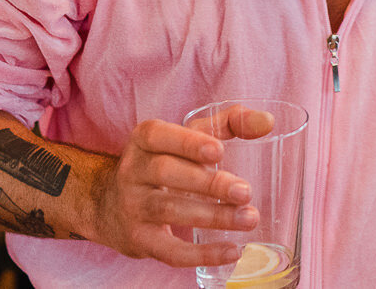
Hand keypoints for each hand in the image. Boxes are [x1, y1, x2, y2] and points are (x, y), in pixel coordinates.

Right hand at [92, 108, 270, 267]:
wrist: (109, 206)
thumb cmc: (162, 162)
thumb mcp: (185, 138)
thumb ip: (225, 124)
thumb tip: (266, 121)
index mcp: (144, 140)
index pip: (160, 136)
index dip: (187, 143)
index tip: (218, 151)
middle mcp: (132, 171)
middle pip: (167, 173)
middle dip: (209, 183)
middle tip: (245, 191)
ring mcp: (132, 207)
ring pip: (170, 211)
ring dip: (212, 216)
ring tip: (248, 219)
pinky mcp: (139, 240)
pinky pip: (169, 251)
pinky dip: (202, 254)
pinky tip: (231, 251)